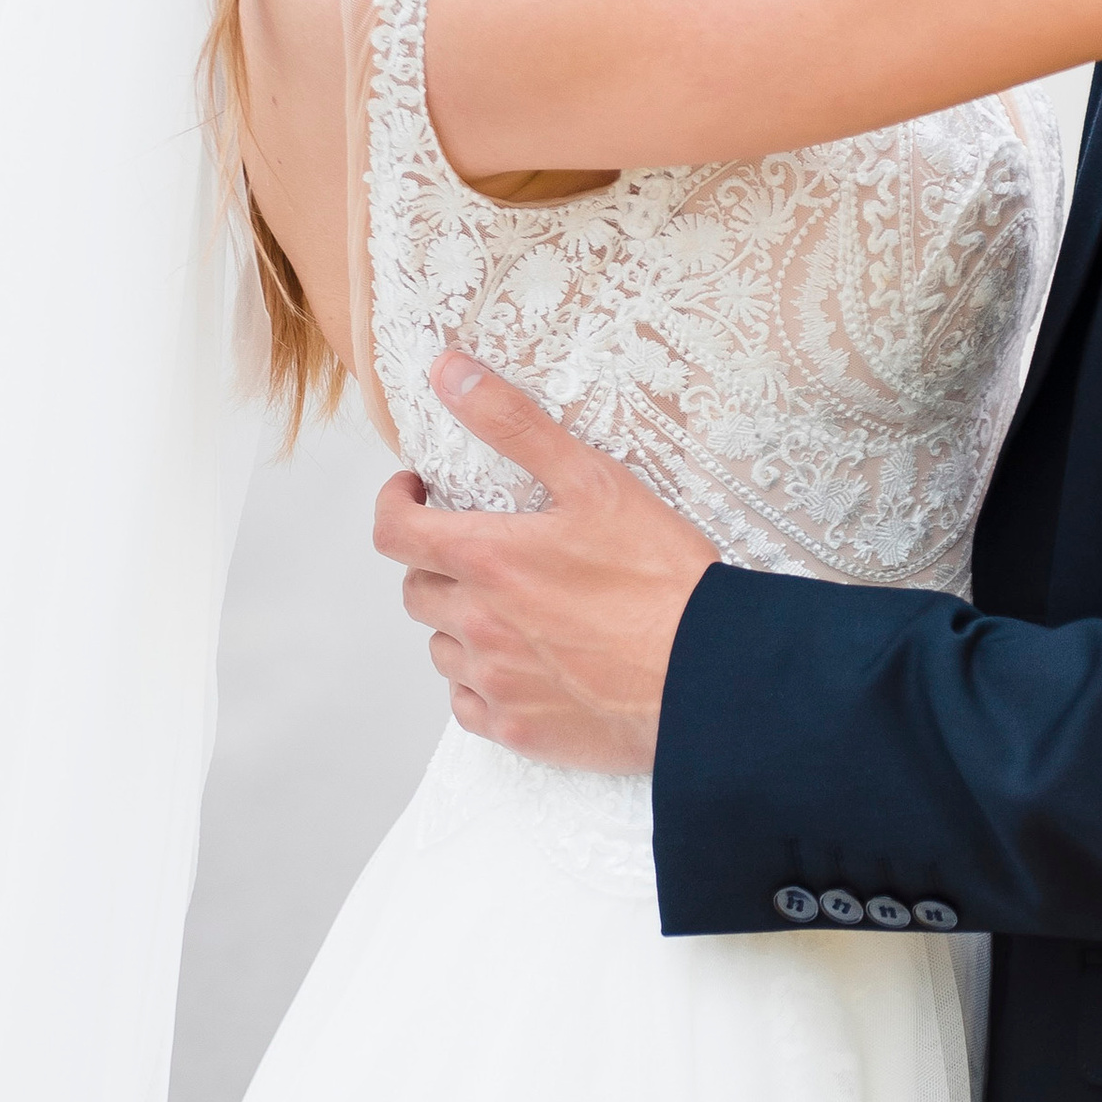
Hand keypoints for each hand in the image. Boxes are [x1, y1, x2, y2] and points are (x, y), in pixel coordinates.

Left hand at [370, 354, 718, 774]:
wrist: (709, 673)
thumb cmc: (661, 577)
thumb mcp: (593, 481)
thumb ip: (514, 424)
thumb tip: (449, 371)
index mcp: (485, 558)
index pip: (392, 531)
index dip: (395, 506)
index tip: (418, 495)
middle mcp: (475, 623)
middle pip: (415, 589)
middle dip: (437, 562)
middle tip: (483, 550)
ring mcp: (493, 682)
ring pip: (441, 647)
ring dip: (460, 623)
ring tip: (511, 609)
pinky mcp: (517, 730)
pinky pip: (466, 704)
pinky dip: (481, 681)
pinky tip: (522, 665)